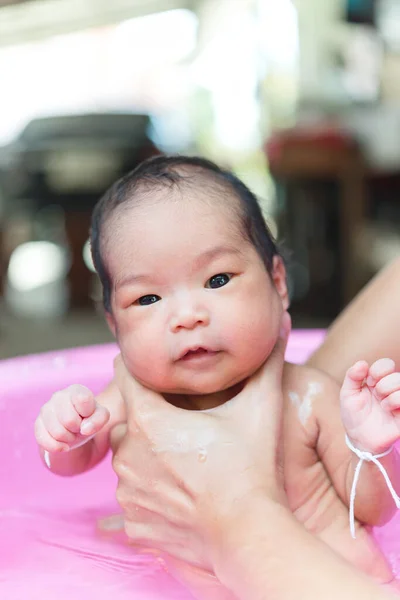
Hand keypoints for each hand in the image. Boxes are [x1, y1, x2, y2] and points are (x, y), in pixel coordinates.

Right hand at [34, 384, 109, 452]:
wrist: (75, 431)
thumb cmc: (89, 419)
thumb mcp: (101, 417)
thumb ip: (100, 419)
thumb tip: (85, 428)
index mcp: (76, 390)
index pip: (83, 399)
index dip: (87, 413)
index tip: (87, 415)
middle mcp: (59, 396)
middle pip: (69, 420)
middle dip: (77, 429)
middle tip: (79, 428)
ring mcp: (46, 409)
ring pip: (57, 432)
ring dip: (68, 439)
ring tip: (72, 434)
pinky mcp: (37, 423)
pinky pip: (43, 440)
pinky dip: (56, 447)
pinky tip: (63, 446)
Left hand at [110, 312, 290, 570]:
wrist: (249, 536)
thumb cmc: (252, 469)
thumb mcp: (260, 409)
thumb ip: (265, 363)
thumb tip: (282, 321)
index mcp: (148, 420)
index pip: (124, 375)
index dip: (141, 369)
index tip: (157, 373)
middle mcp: (127, 454)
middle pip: (129, 419)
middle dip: (150, 416)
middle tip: (185, 427)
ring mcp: (128, 491)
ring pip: (130, 457)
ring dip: (150, 455)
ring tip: (187, 462)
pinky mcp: (133, 521)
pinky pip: (136, 494)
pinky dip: (153, 490)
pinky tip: (183, 492)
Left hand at [340, 358, 399, 452]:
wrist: (360, 439)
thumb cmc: (354, 415)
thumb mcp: (348, 394)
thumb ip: (352, 376)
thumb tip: (362, 363)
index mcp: (378, 381)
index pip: (386, 364)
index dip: (378, 370)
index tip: (369, 381)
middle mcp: (391, 389)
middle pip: (397, 375)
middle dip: (384, 383)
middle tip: (376, 394)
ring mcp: (398, 401)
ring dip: (390, 393)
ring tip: (382, 404)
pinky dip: (396, 401)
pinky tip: (389, 409)